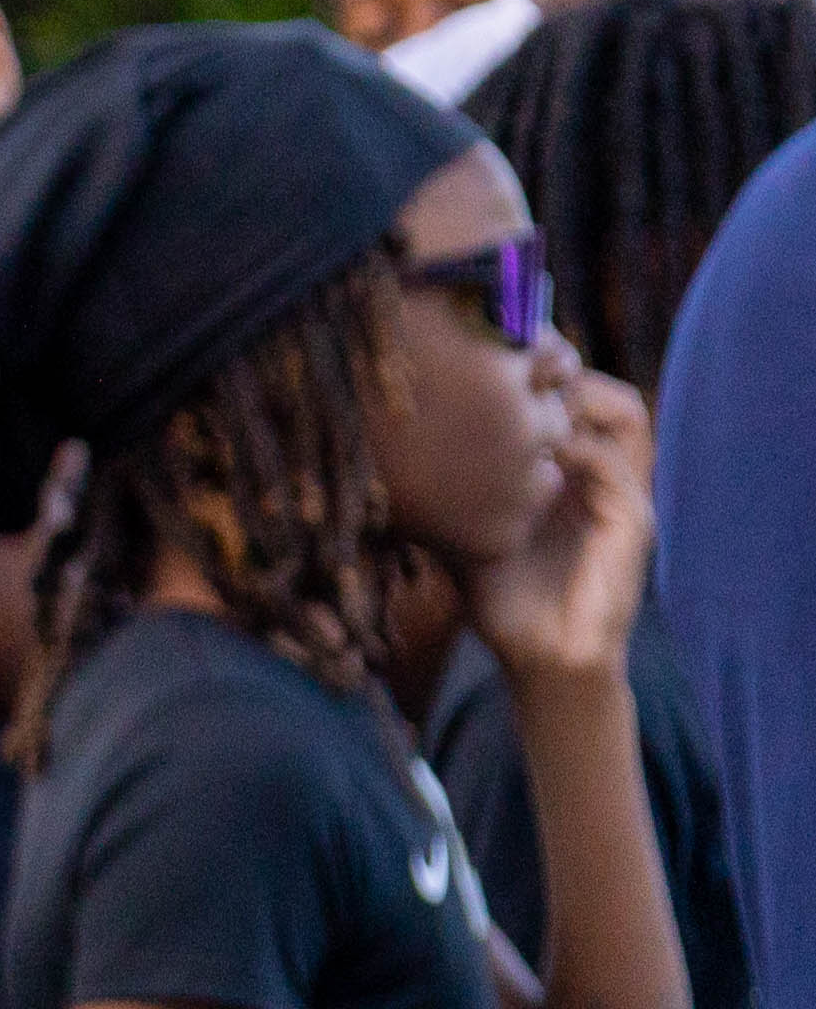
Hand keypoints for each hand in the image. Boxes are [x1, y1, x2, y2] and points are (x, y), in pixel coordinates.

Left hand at [469, 359, 658, 688]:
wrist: (536, 656)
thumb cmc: (496, 590)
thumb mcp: (461, 521)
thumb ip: (442, 481)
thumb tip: (374, 441)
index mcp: (567, 463)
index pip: (574, 386)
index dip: (539, 365)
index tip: (488, 352)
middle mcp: (600, 469)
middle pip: (602, 386)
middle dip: (560, 369)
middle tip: (510, 372)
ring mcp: (622, 492)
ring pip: (625, 413)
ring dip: (576, 400)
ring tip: (526, 411)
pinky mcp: (633, 523)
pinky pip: (615, 465)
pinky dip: (576, 450)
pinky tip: (532, 461)